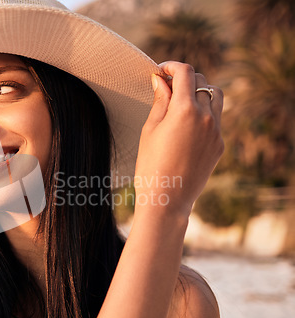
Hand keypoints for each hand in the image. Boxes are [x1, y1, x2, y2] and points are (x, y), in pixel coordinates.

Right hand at [134, 61, 223, 215]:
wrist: (167, 200)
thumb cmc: (150, 166)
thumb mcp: (150, 129)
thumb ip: (159, 101)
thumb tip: (160, 80)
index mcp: (185, 110)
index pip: (185, 73)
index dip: (171, 66)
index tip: (160, 70)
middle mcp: (206, 117)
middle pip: (201, 82)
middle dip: (183, 79)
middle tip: (165, 86)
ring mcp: (216, 131)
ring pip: (215, 96)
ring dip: (199, 92)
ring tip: (180, 101)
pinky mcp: (219, 144)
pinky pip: (216, 118)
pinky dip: (204, 112)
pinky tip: (186, 124)